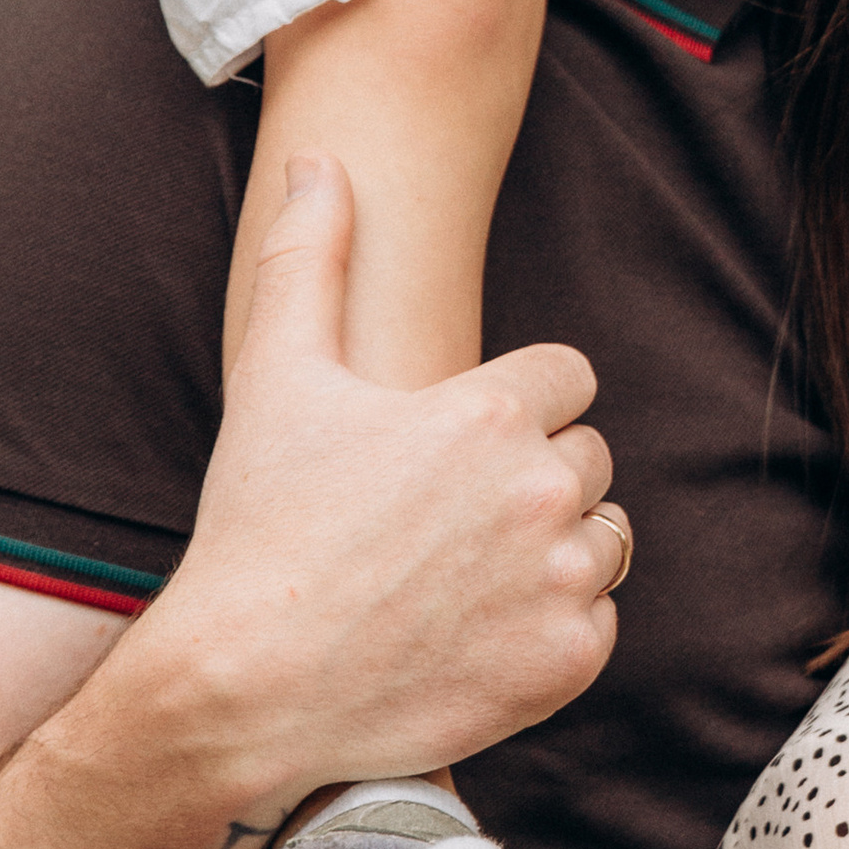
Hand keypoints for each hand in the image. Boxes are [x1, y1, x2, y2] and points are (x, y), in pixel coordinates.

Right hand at [146, 158, 620, 797]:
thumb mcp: (275, 377)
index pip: (568, 379)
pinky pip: (598, 620)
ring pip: (606, 538)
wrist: (243, 687)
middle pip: (587, 459)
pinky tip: (480, 632)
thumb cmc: (258, 528)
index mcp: (492, 412)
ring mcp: (560, 581)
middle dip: (531, 479)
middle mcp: (542, 491)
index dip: (515, 409)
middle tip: (446, 521)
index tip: (455, 448)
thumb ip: (311, 258)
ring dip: (556, 550)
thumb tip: (317, 161)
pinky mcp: (566, 660)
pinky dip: (553, 628)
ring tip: (463, 575)